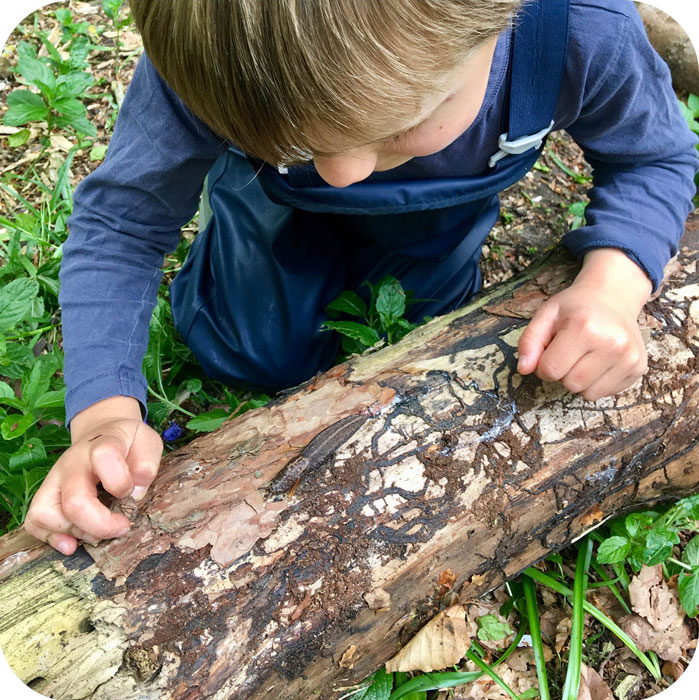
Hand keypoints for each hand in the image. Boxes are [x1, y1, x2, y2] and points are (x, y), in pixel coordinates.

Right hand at [24, 397, 162, 554]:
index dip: (122, 482)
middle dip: (100, 525)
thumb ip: (146, 465)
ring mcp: (54, 479)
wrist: (103, 433)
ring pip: (45, 514)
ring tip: (98, 532)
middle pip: (74, 501)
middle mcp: (72, 463)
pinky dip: (52, 538)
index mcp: (101, 445)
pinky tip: (73, 542)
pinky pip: (34, 522)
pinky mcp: (44, 495)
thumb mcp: (148, 443)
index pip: (104, 457)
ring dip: (75, 532)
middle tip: (122, 526)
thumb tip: (135, 494)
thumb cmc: (128, 443)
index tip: (131, 492)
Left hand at [517, 248, 651, 400]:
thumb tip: (523, 369)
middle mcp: (612, 343)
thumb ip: (529, 342)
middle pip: (570, 384)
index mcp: (585, 327)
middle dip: (562, 373)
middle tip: (569, 352)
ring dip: (579, 381)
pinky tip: (599, 362)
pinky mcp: (638, 369)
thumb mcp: (546, 315)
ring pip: (588, 394)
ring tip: (584, 357)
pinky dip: (596, 383)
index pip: (550, 370)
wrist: (612, 297)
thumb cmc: (575, 308)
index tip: (550, 351)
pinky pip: (605, 394)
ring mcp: (629, 357)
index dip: (543, 365)